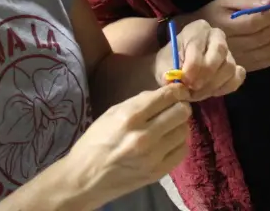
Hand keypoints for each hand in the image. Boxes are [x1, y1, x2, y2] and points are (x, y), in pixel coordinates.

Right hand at [64, 84, 191, 206]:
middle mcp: (144, 136)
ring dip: (179, 125)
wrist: (85, 178)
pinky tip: (167, 142)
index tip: (180, 90)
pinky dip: (178, 143)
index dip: (178, 90)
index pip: (167, 97)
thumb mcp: (112, 113)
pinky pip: (182, 151)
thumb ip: (139, 102)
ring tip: (168, 127)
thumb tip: (164, 93)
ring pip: (184, 131)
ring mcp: (153, 156)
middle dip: (180, 106)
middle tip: (174, 108)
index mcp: (130, 117)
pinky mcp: (158, 172)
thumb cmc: (96, 141)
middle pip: (182, 112)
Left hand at [155, 19, 246, 100]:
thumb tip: (174, 82)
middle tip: (193, 89)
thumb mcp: (163, 64)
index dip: (192, 67)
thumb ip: (168, 72)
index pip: (200, 46)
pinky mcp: (235, 66)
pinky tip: (212, 91)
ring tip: (197, 92)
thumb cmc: (170, 61)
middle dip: (205, 75)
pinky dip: (226, 87)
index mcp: (197, 29)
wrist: (177, 67)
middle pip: (220, 52)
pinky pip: (237, 77)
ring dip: (213, 84)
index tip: (184, 81)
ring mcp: (229, 51)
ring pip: (229, 67)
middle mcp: (217, 36)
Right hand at [188, 0, 269, 71]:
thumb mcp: (227, 1)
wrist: (200, 38)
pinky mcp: (247, 67)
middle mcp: (233, 46)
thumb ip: (248, 0)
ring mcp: (240, 60)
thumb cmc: (214, 14)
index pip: (254, 23)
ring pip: (269, 49)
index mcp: (227, 27)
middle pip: (264, 37)